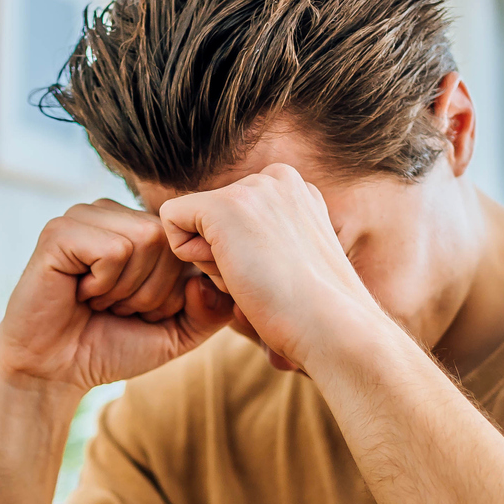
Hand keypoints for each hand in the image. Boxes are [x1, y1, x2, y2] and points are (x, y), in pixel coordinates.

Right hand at [0, 199, 234, 394]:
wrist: (56, 372)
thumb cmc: (112, 347)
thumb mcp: (177, 333)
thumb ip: (211, 311)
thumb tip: (209, 280)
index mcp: (141, 228)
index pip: (188, 243)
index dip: (174, 291)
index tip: (142, 312)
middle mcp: (114, 215)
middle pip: (168, 240)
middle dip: (150, 292)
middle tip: (115, 308)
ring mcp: (84, 218)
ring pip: (145, 239)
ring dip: (127, 289)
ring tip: (98, 301)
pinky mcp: (59, 232)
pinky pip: (114, 249)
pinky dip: (104, 284)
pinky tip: (79, 293)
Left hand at [156, 164, 389, 369]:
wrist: (331, 327)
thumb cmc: (314, 313)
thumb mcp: (292, 258)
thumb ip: (263, 237)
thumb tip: (227, 244)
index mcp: (295, 189)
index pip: (232, 214)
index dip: (239, 254)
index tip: (275, 274)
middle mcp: (276, 177)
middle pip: (211, 216)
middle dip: (224, 256)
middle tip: (265, 280)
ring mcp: (252, 188)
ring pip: (193, 221)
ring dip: (213, 262)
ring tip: (256, 280)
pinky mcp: (224, 205)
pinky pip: (171, 220)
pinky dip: (189, 256)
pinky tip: (231, 272)